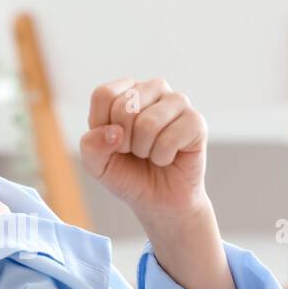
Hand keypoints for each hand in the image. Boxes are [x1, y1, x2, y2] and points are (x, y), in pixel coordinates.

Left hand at [78, 77, 208, 220]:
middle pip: (125, 108)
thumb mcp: (96, 164)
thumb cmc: (128, 174)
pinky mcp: (196, 121)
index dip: (102, 127)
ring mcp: (178, 102)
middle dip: (124, 142)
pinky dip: (162, 158)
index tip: (113, 141)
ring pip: (148, 123)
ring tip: (151, 154)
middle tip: (135, 151)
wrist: (158, 200)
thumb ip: (91, 145)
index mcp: (126, 90)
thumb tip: (114, 132)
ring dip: (144, 150)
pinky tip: (168, 158)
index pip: (104, 95)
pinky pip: (170, 139)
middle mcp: (153, 89)